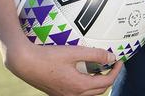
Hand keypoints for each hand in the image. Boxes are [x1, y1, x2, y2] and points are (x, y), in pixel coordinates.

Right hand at [5, 42, 122, 95]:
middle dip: (109, 78)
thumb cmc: (48, 56)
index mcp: (79, 86)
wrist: (25, 63)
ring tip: (100, 69)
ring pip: (89, 94)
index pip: (106, 82)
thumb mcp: (74, 52)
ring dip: (97, 83)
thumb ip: (95, 55)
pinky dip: (86, 85)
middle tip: (112, 65)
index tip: (119, 60)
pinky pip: (78, 93)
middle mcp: (73, 95)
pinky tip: (84, 73)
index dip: (116, 71)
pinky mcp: (57, 93)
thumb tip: (111, 57)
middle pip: (99, 90)